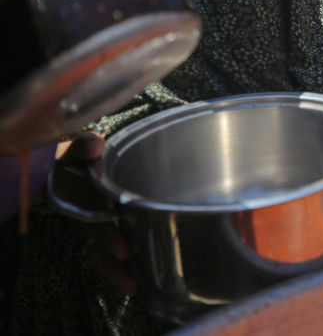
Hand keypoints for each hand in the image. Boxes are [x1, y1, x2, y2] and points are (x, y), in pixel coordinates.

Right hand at [60, 132, 138, 295]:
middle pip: (100, 248)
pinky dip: (123, 265)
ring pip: (102, 255)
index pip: (95, 224)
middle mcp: (90, 218)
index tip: (124, 250)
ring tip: (136, 289)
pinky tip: (142, 278)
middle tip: (135, 281)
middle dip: (114, 265)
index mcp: (84, 200)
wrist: (69, 165)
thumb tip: (95, 145)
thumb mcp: (78, 148)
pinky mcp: (108, 229)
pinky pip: (110, 252)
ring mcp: (97, 226)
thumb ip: (84, 146)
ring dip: (118, 273)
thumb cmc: (80, 156)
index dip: (108, 239)